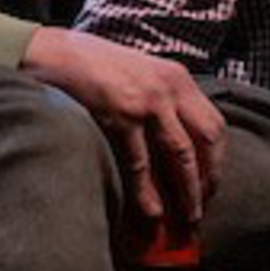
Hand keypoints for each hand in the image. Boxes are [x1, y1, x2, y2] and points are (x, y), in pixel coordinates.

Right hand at [20, 24, 224, 237]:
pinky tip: (152, 212)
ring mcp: (146, 102)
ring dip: (188, 190)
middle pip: (207, 139)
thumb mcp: (139, 73)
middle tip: (202, 205)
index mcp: (177, 77)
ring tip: (187, 217)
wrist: (53, 53)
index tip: (210, 183)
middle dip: (208, 177)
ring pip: (181, 155)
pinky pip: (141, 163)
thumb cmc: (91, 65)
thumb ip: (160, 100)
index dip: (216, 158)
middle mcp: (168, 88)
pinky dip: (148, 191)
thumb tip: (170, 143)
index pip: (213, 123)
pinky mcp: (120, 117)